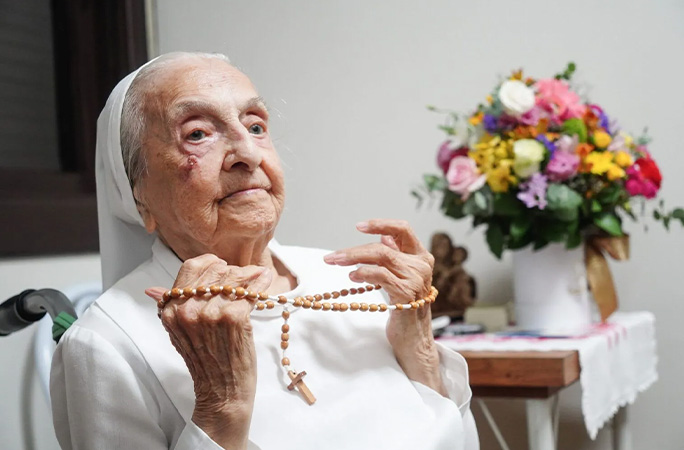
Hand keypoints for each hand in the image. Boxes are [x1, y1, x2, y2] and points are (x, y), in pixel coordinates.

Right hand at [145, 254, 272, 449]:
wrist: (221, 392)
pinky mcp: (233, 318)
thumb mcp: (179, 333)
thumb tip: (153, 289)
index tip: (223, 268)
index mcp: (171, 310)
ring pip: (233, 279)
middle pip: (215, 271)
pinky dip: (260, 285)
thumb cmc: (205, 362)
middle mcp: (187, 310)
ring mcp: (210, 314)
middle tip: (245, 275)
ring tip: (257, 277)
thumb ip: (169, 307)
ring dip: (248, 277)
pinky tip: (264, 282)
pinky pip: (249, 292)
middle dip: (233, 270)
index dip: (210, 264)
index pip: (191, 268)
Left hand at [323, 219, 445, 395]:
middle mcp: (422, 265)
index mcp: (422, 256)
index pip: (403, 229)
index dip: (381, 224)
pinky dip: (363, 273)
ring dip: (353, 258)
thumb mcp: (401, 277)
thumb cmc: (404, 306)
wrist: (414, 338)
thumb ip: (396, 256)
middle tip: (332, 257)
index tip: (359, 226)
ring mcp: (416, 279)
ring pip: (381, 257)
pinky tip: (352, 277)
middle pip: (384, 247)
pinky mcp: (407, 294)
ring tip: (335, 263)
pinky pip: (381, 275)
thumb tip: (383, 236)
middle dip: (354, 250)